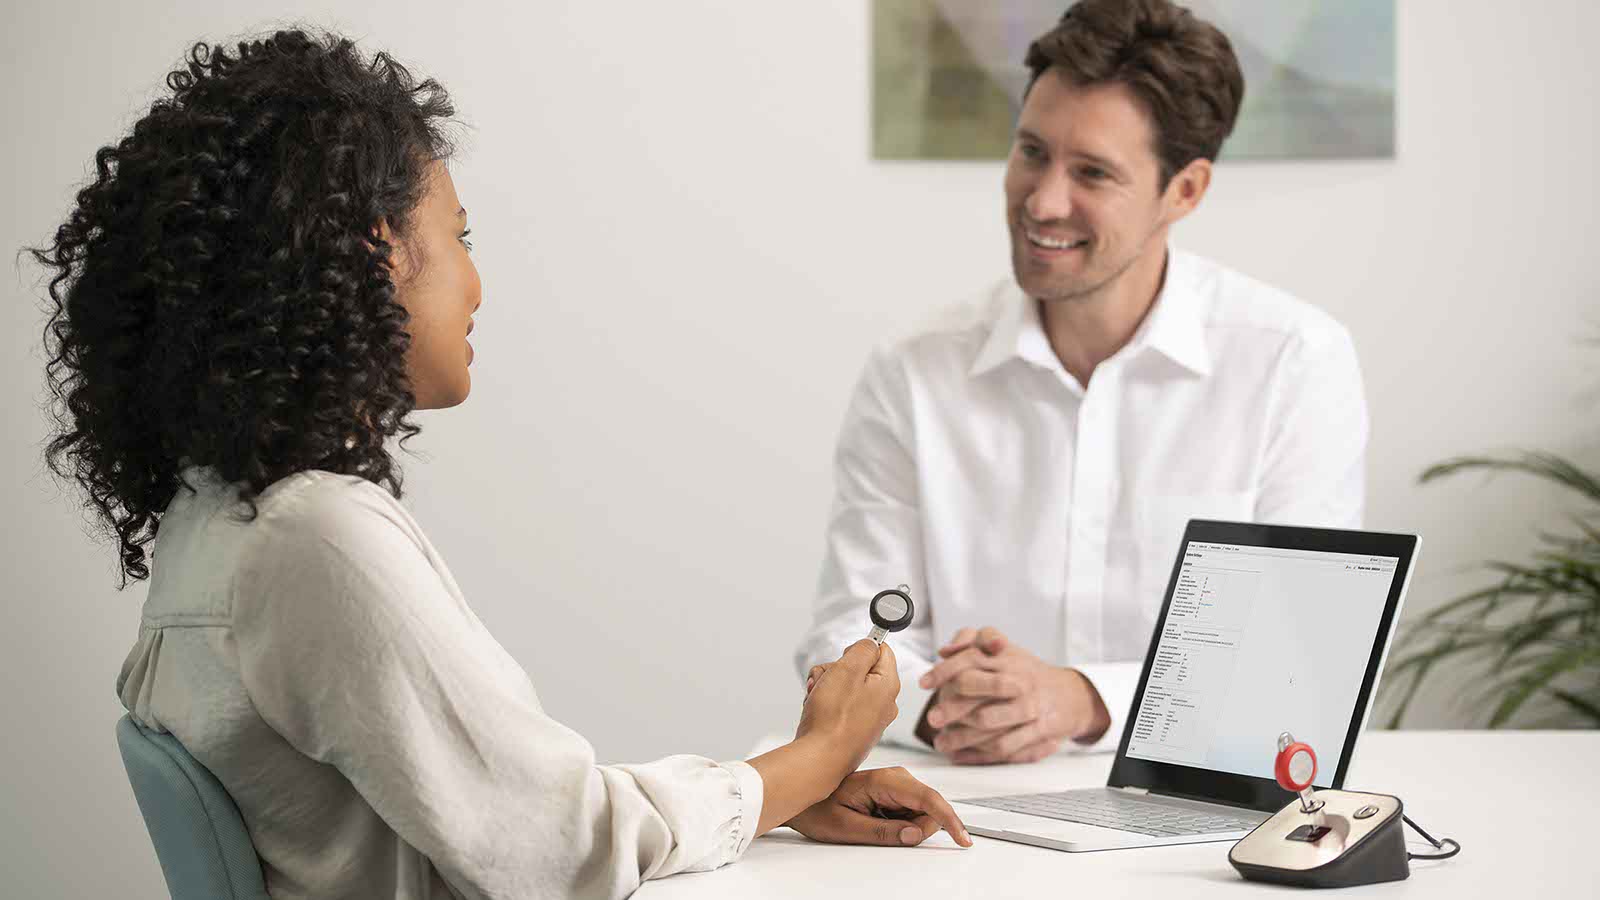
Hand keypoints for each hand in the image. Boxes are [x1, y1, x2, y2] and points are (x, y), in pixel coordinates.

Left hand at [787, 766, 973, 847]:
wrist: (803, 798)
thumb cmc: (818, 809)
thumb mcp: (847, 827)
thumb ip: (883, 832)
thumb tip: (914, 834)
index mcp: (885, 780)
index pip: (929, 799)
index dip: (950, 820)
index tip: (963, 839)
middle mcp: (896, 778)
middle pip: (930, 809)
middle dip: (919, 829)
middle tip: (888, 836)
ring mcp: (897, 784)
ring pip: (923, 813)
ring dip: (908, 828)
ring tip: (873, 825)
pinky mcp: (895, 793)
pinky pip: (912, 814)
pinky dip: (902, 825)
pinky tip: (877, 822)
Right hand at [795, 639, 899, 775]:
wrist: (820, 759)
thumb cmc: (833, 718)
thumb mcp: (848, 669)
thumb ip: (863, 649)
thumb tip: (871, 644)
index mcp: (888, 685)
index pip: (882, 650)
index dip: (858, 650)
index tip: (844, 658)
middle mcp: (883, 703)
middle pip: (859, 669)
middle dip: (836, 670)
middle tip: (826, 681)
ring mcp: (869, 719)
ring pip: (846, 687)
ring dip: (827, 686)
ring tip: (818, 699)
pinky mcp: (854, 730)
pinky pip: (840, 706)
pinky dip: (826, 704)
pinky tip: (817, 712)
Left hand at [916, 626, 1109, 764]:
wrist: (1071, 696)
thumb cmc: (1027, 673)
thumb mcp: (1003, 650)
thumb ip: (972, 642)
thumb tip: (945, 651)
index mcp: (1006, 657)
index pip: (970, 658)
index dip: (944, 670)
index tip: (925, 683)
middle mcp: (1018, 679)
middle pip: (975, 688)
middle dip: (950, 706)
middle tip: (933, 718)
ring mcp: (1029, 706)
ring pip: (986, 721)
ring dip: (960, 735)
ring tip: (942, 742)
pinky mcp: (1039, 731)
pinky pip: (1005, 746)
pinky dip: (979, 754)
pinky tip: (961, 755)